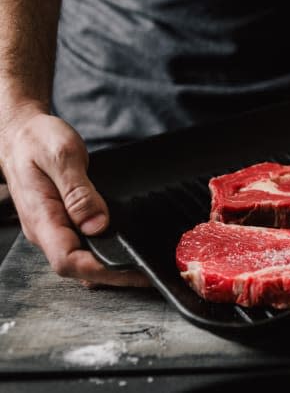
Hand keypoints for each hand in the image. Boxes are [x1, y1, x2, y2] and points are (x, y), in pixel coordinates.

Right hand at [0, 103, 149, 286]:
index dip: (101, 271)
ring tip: (142, 267)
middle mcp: (46, 230)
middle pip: (78, 268)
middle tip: (147, 274)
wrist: (21, 134)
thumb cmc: (36, 140)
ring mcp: (54, 229)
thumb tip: (96, 224)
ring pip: (82, 260)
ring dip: (111, 268)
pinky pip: (84, 246)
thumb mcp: (61, 156)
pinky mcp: (63, 223)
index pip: (67, 260)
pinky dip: (105, 252)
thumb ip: (78, 191)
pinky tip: (124, 251)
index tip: (131, 270)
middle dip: (113, 275)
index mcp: (41, 217)